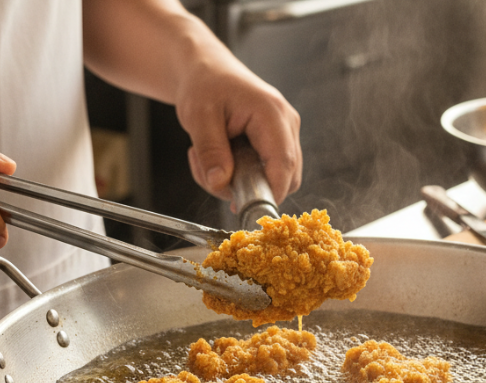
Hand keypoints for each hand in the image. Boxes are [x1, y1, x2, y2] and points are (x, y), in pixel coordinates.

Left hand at [173, 31, 301, 204]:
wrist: (207, 70)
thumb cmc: (205, 84)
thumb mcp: (198, 116)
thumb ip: (210, 151)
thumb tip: (220, 183)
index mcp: (271, 113)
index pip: (284, 164)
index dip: (271, 192)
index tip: (247, 209)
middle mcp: (286, 123)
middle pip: (287, 176)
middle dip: (251, 188)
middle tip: (214, 178)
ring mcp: (285, 133)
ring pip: (276, 177)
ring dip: (242, 182)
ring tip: (211, 162)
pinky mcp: (277, 141)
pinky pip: (268, 170)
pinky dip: (243, 174)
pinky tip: (222, 159)